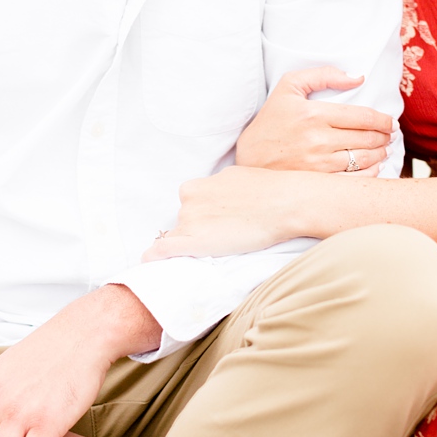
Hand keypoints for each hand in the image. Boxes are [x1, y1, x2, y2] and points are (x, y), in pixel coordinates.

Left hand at [148, 165, 308, 259]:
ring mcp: (190, 220)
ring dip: (195, 238)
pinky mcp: (195, 241)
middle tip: (227, 231)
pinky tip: (150, 260)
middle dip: (200, 225)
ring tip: (226, 241)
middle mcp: (189, 200)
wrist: (286, 202)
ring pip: (182, 234)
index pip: (189, 202)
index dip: (203, 212)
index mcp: (197, 185)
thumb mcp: (236, 176)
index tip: (217, 219)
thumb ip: (219, 186)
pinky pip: (164, 249)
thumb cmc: (269, 189)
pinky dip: (155, 255)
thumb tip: (218, 192)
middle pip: (185, 219)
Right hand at [236, 66, 392, 173]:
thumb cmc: (271, 120)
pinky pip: (354, 179)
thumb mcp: (289, 87)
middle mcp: (318, 140)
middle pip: (368, 138)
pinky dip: (370, 172)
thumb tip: (357, 77)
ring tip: (384, 149)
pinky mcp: (317, 182)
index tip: (390, 122)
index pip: (363, 117)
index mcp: (314, 114)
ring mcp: (318, 164)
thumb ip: (323, 75)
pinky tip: (373, 166)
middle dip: (385, 136)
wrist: (248, 158)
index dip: (383, 120)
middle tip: (389, 136)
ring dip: (381, 153)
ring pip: (364, 159)